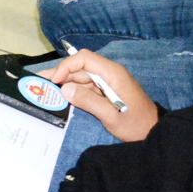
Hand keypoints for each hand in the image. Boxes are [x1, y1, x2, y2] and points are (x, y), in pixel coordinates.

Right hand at [41, 49, 158, 141]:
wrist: (153, 133)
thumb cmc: (136, 124)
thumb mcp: (112, 116)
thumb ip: (89, 102)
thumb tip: (65, 89)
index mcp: (112, 73)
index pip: (84, 59)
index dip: (67, 66)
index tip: (55, 81)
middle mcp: (108, 74)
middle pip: (80, 67)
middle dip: (60, 74)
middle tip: (39, 82)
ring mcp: (107, 82)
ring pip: (80, 76)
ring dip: (64, 82)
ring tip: (44, 88)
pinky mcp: (105, 92)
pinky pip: (86, 87)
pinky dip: (72, 90)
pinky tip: (59, 95)